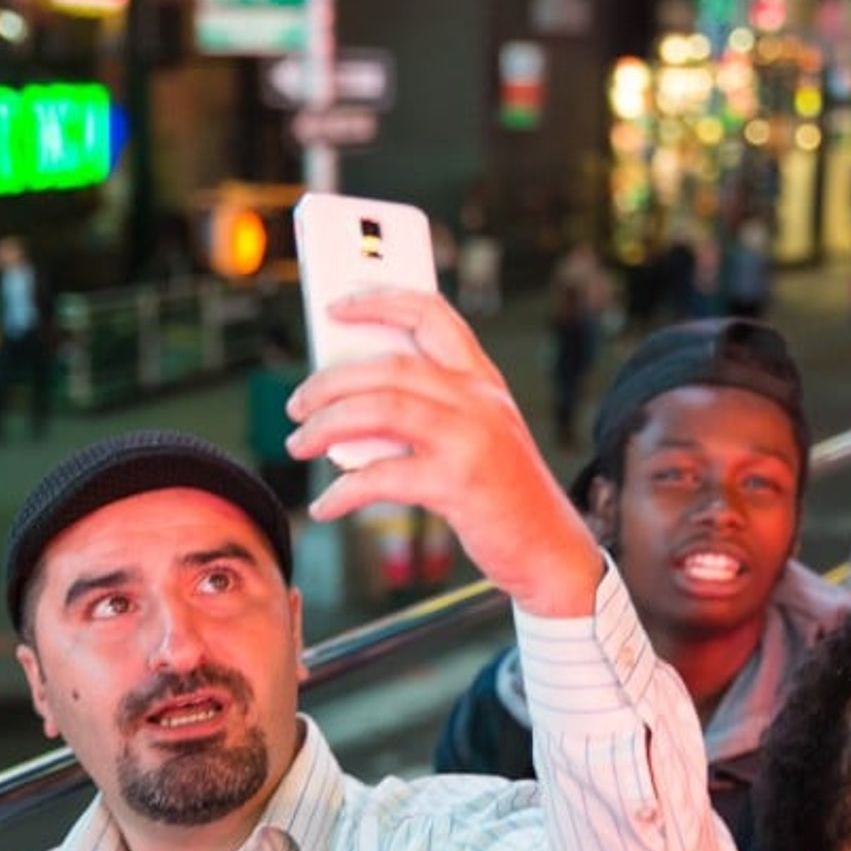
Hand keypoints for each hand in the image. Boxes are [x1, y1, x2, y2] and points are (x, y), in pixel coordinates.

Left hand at [285, 290, 603, 616]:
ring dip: (325, 426)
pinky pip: (382, 477)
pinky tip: (327, 505)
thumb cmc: (506, 497)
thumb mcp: (482, 436)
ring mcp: (471, 439)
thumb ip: (434, 411)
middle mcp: (480, 400)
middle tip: (298, 405)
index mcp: (485, 381)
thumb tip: (352, 407)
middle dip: (329, 381)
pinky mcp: (459, 484)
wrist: (551, 549)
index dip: (379, 301)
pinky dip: (343, 492)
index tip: (337, 306)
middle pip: (388, 365)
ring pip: (379, 409)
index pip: (432, 315)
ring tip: (299, 444)